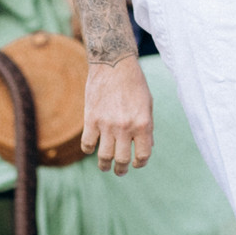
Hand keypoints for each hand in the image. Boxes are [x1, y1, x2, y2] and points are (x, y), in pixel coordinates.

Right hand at [79, 55, 153, 175]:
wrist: (113, 63)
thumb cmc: (134, 84)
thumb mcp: (147, 105)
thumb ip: (147, 128)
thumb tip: (148, 148)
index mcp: (143, 124)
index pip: (143, 155)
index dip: (140, 163)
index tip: (136, 164)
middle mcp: (125, 127)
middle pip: (122, 160)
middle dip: (121, 169)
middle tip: (119, 171)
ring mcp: (107, 124)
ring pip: (104, 156)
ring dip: (104, 165)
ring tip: (105, 166)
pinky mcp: (90, 119)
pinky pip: (87, 144)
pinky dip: (89, 149)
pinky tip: (92, 147)